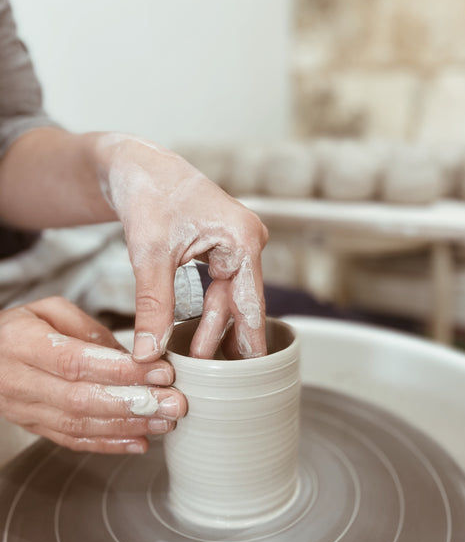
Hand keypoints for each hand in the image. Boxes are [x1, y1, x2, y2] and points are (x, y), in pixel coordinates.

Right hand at [0, 297, 186, 453]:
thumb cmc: (21, 328)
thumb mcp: (50, 310)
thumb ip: (89, 330)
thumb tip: (130, 357)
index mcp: (22, 343)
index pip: (77, 361)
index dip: (122, 371)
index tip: (162, 372)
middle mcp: (19, 381)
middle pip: (82, 399)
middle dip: (135, 403)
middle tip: (174, 403)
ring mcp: (24, 409)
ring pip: (80, 424)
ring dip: (128, 426)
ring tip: (165, 421)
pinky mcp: (33, 427)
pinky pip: (72, 440)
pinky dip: (109, 444)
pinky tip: (140, 442)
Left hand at [97, 134, 267, 360]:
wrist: (133, 163)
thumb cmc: (147, 192)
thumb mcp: (149, 254)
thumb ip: (154, 306)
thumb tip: (150, 352)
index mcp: (243, 239)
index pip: (251, 304)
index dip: (251, 343)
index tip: (255, 377)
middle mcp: (247, 242)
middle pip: (238, 305)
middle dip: (221, 340)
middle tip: (209, 377)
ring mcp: (235, 246)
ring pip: (226, 299)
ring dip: (211, 329)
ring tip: (197, 363)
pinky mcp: (220, 249)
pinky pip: (217, 289)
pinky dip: (205, 312)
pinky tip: (197, 337)